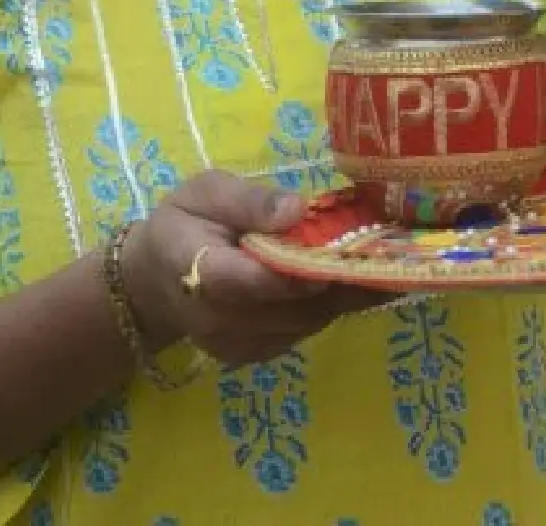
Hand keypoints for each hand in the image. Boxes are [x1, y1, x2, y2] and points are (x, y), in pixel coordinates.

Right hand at [123, 170, 391, 365]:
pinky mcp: (256, 353)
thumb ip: (246, 201)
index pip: (243, 283)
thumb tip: (295, 209)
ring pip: (306, 322)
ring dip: (342, 293)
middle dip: (336, 280)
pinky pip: (304, 330)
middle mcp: (216, 320)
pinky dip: (329, 305)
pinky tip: (351, 278)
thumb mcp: (204, 192)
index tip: (333, 261)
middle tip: (389, 252)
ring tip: (384, 259)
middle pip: (288, 308)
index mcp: (196, 271)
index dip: (290, 277)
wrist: (157, 280)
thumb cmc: (184, 224)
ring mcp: (238, 344)